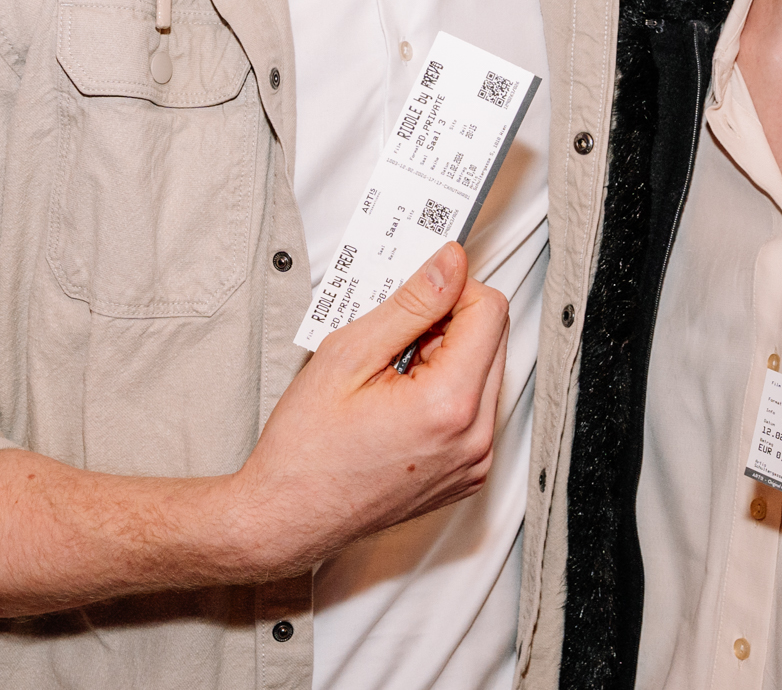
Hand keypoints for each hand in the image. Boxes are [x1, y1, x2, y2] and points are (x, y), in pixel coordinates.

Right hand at [232, 242, 508, 578]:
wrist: (287, 517)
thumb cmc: (306, 448)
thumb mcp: (350, 354)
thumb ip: (411, 303)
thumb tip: (450, 264)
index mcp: (450, 406)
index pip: (490, 309)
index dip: (452, 289)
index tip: (418, 291)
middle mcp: (475, 439)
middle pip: (494, 339)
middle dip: (448, 325)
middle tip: (393, 340)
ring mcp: (474, 462)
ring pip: (486, 371)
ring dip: (447, 358)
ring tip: (391, 375)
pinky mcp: (467, 474)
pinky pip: (476, 409)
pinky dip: (446, 393)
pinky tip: (401, 402)